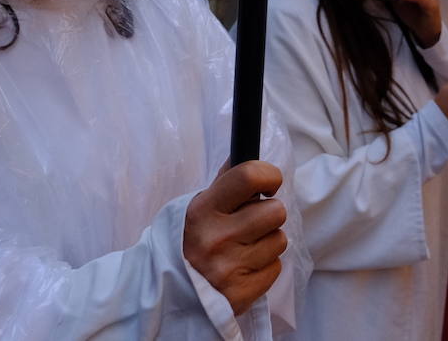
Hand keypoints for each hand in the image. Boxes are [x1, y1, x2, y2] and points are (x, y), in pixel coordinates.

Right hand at [183, 161, 286, 315]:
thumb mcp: (196, 207)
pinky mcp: (241, 293)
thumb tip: (245, 153)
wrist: (167, 292)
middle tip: (251, 222)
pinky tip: (244, 267)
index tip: (267, 184)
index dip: (268, 175)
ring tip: (245, 247)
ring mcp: (230, 268)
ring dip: (267, 242)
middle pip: (276, 211)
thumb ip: (224, 184)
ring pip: (279, 240)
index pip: (249, 176)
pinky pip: (275, 268)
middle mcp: (217, 238)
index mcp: (204, 210)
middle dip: (268, 215)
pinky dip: (264, 267)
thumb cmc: (187, 241)